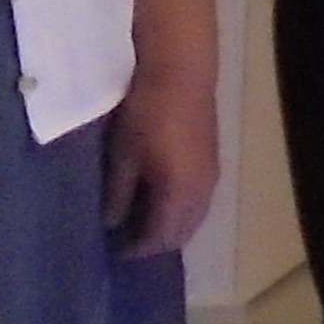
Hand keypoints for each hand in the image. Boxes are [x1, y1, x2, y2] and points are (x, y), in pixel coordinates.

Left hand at [105, 70, 221, 257]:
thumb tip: (111, 223)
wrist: (181, 71)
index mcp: (180, 195)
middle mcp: (202, 193)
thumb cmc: (146, 111)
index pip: (160, 238)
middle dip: (155, 243)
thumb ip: (118, 192)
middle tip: (126, 241)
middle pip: (181, 234)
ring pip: (193, 218)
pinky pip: (198, 201)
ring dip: (169, 226)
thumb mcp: (123, 153)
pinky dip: (179, 210)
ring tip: (139, 223)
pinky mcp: (212, 162)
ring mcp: (211, 177)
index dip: (137, 249)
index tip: (114, 251)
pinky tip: (158, 200)